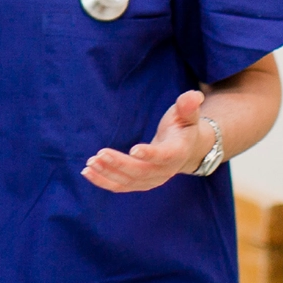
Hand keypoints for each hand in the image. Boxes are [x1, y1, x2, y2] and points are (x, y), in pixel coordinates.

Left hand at [83, 90, 210, 192]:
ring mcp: (152, 180)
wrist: (186, 149)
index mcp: (177, 152)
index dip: (150, 154)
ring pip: (128, 182)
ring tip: (90, 163)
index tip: (133, 149)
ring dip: (108, 174)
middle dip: (120, 164)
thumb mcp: (188, 114)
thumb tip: (194, 96)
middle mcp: (165, 171)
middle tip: (100, 154)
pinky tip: (88, 172)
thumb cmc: (183, 126)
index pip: (164, 156)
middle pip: (141, 172)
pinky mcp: (139, 183)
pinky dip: (104, 181)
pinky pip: (121, 186)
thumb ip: (188, 106)